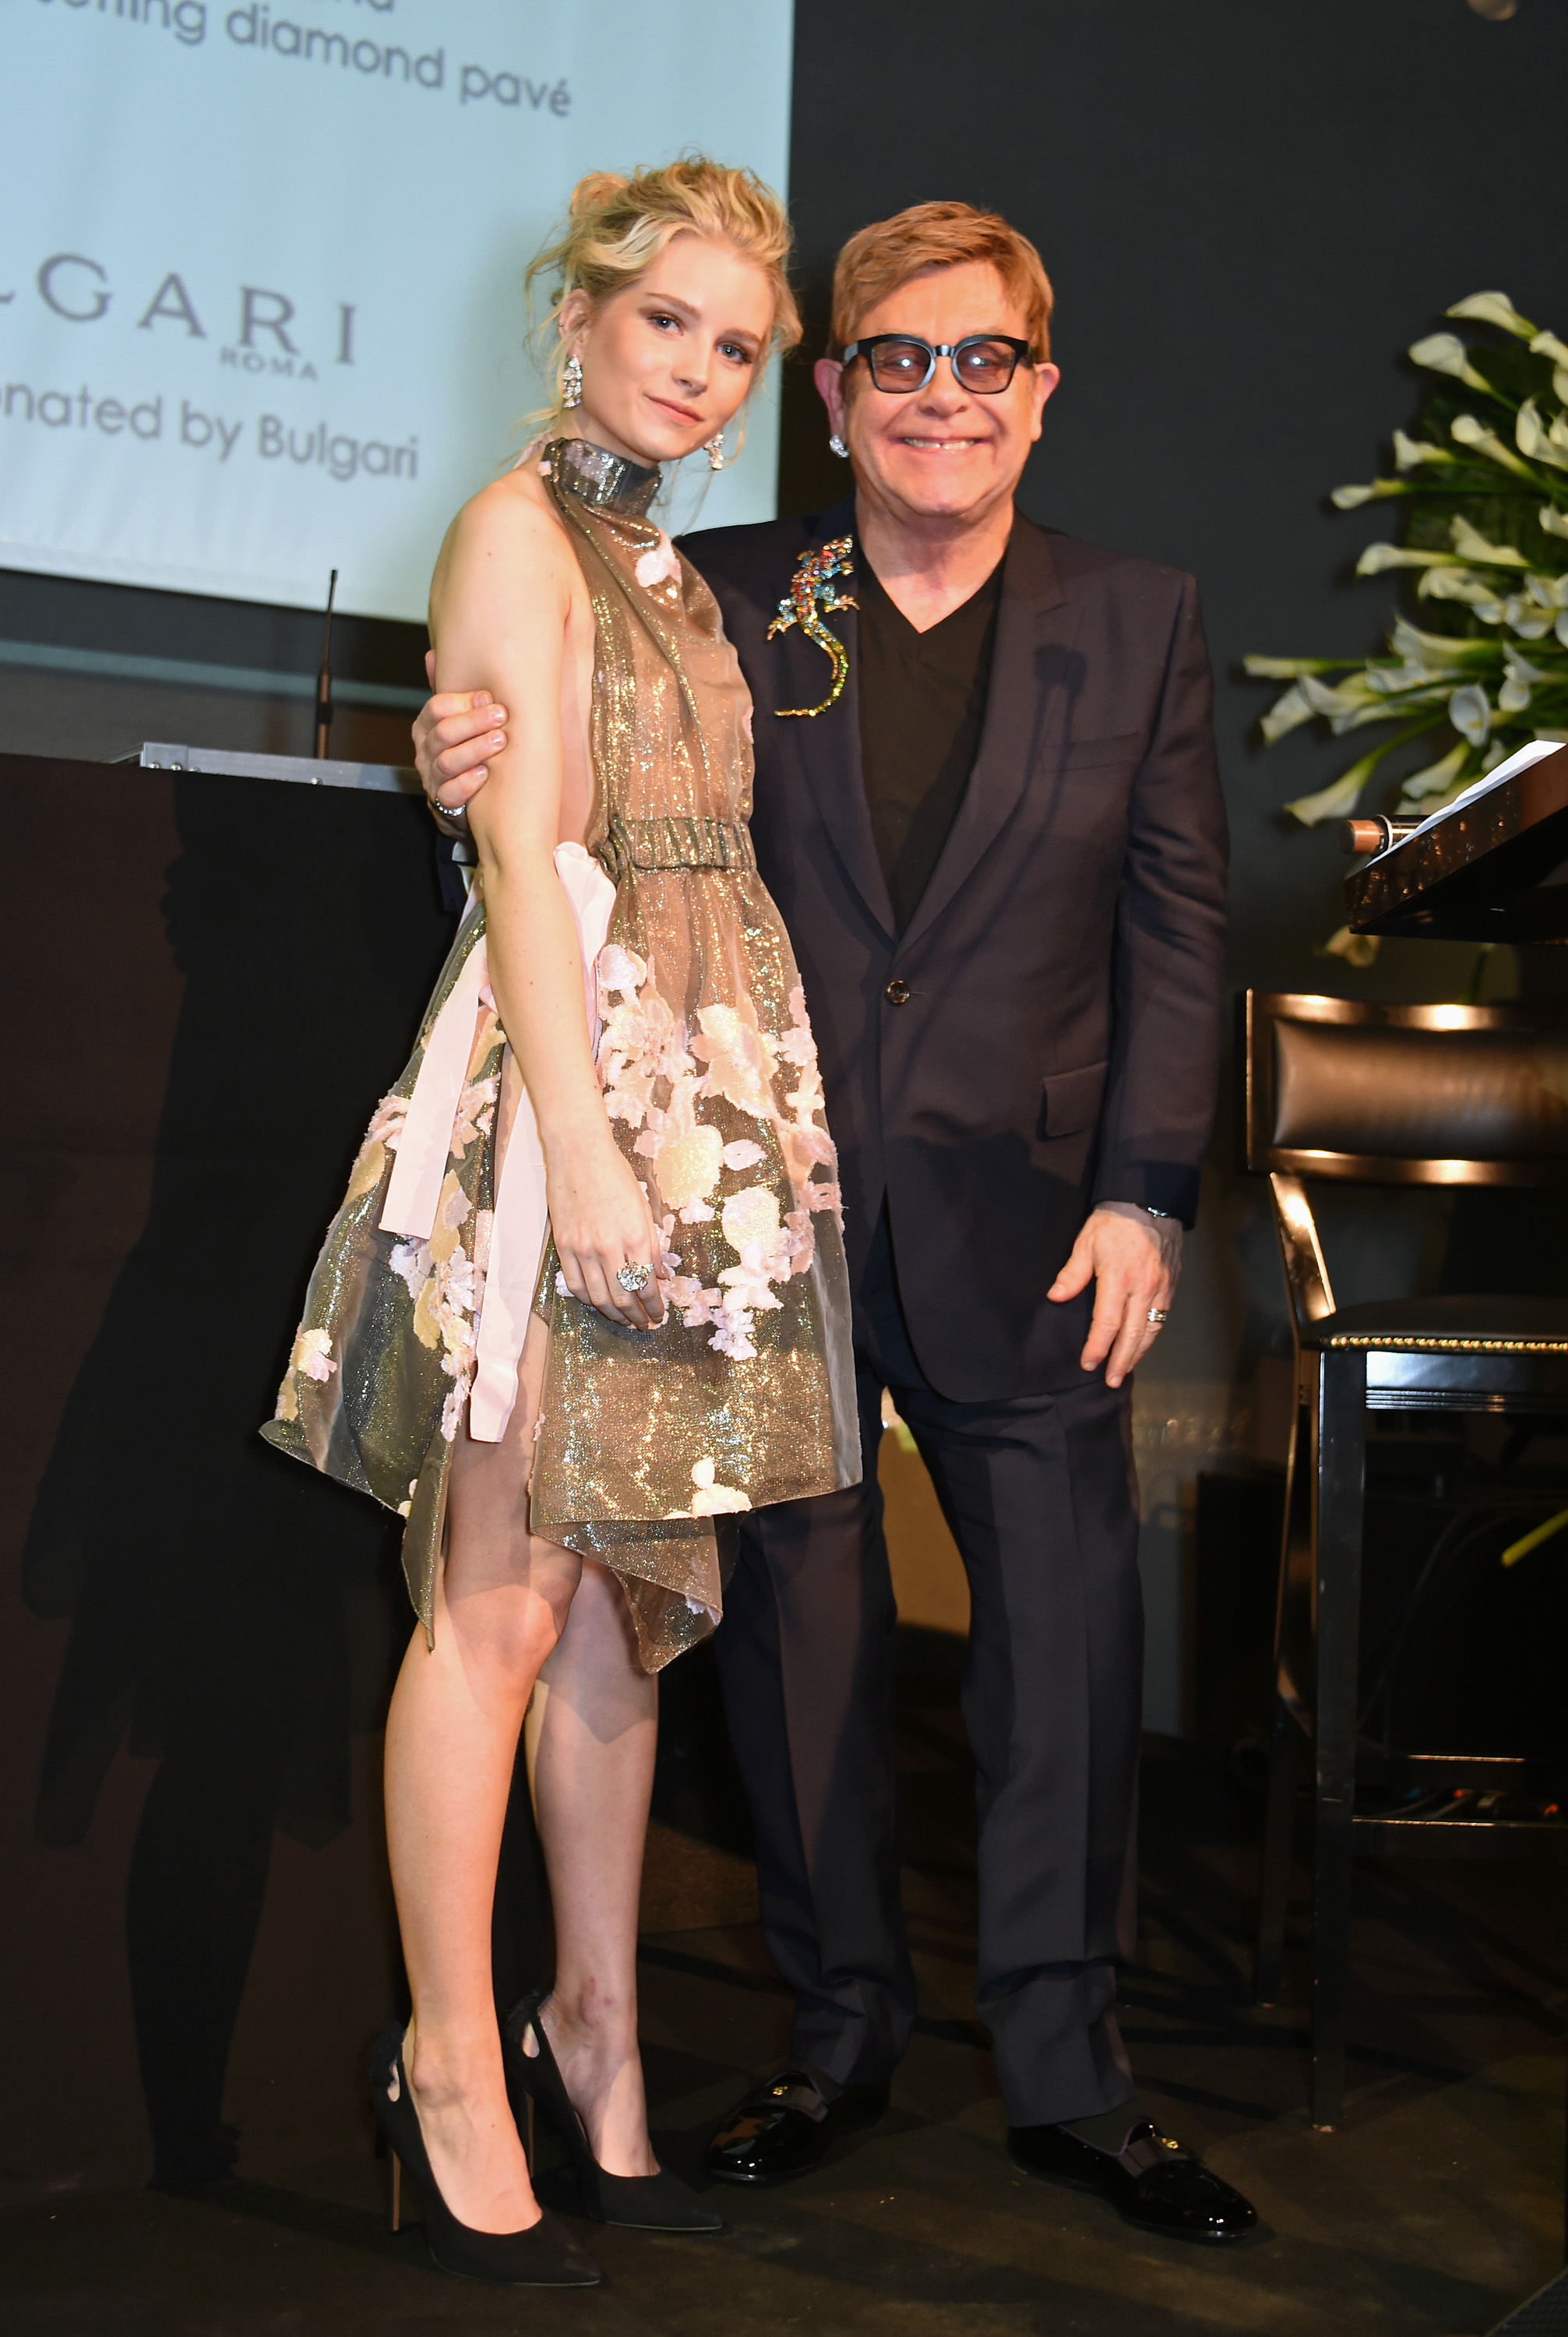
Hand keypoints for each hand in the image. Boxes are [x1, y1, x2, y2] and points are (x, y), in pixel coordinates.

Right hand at [412, 650, 508, 825]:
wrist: (474, 802)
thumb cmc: (471, 753)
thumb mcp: (463, 721)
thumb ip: (455, 693)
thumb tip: (433, 654)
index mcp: (428, 727)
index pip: (436, 708)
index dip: (464, 702)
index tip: (491, 697)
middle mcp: (426, 752)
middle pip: (443, 732)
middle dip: (474, 722)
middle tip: (502, 715)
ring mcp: (432, 779)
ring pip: (446, 761)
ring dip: (475, 749)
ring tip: (500, 741)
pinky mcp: (444, 805)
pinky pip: (450, 794)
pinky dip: (467, 783)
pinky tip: (484, 774)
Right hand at [546, 1133, 665, 1332]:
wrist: (579, 1154)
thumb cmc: (616, 1176)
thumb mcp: (643, 1208)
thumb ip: (652, 1245)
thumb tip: (661, 1275)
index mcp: (636, 1237)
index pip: (647, 1285)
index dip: (655, 1306)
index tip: (660, 1315)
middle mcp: (610, 1248)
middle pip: (625, 1298)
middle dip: (637, 1317)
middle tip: (644, 1325)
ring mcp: (584, 1249)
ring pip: (599, 1297)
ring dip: (614, 1314)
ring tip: (624, 1320)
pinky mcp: (563, 1246)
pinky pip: (575, 1285)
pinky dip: (588, 1300)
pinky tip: (598, 1303)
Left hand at [1047, 1205, 1178, 1387]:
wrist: (1150, 1199)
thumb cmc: (1114, 1221)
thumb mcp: (1086, 1242)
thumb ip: (1072, 1273)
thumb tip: (1056, 1297)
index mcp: (1118, 1281)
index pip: (1106, 1325)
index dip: (1097, 1348)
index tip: (1088, 1363)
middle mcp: (1143, 1289)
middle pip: (1132, 1335)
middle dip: (1120, 1361)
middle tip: (1111, 1382)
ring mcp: (1160, 1288)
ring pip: (1150, 1330)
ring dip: (1138, 1354)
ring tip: (1126, 1370)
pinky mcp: (1171, 1285)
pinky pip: (1161, 1318)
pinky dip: (1151, 1336)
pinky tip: (1142, 1345)